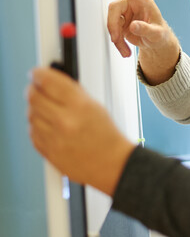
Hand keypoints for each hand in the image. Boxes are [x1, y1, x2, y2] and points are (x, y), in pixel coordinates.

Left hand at [26, 67, 134, 195]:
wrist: (111, 163)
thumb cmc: (106, 135)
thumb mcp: (95, 106)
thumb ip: (71, 93)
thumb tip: (50, 81)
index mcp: (79, 105)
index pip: (48, 81)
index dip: (38, 74)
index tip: (36, 73)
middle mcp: (64, 120)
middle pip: (33, 97)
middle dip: (33, 89)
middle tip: (37, 88)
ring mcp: (54, 137)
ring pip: (30, 114)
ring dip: (36, 109)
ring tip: (48, 110)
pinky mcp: (47, 150)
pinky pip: (32, 132)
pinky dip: (37, 126)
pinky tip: (49, 126)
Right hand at [101, 0, 179, 83]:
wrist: (157, 43)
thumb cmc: (160, 35)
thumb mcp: (157, 34)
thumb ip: (146, 29)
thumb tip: (133, 26)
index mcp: (142, 1)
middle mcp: (132, 5)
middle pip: (113, 9)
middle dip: (113, 26)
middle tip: (117, 39)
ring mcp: (125, 14)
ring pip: (111, 22)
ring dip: (116, 38)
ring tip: (125, 50)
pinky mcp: (120, 23)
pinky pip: (113, 31)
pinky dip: (117, 42)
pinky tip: (124, 49)